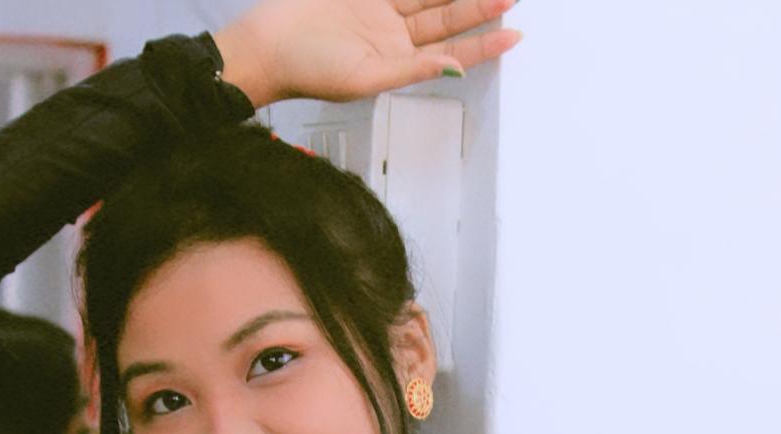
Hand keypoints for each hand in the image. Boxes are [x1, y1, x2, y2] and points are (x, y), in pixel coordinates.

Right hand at [214, 0, 521, 107]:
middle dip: (481, 6)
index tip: (514, 35)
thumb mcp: (364, 79)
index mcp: (396, 63)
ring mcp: (379, 10)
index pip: (451, 53)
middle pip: (447, 18)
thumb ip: (411, 71)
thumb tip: (453, 69)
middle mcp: (393, 36)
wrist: (266, 43)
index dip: (484, 45)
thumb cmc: (305, 70)